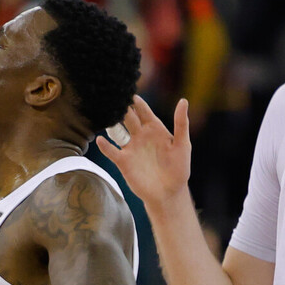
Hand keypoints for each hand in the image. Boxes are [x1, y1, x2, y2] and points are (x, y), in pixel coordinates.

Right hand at [96, 96, 191, 210]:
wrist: (169, 193)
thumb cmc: (179, 169)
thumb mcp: (183, 144)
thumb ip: (181, 123)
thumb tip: (183, 100)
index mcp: (154, 128)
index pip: (143, 110)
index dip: (136, 101)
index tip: (129, 91)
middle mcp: (140, 135)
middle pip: (128, 117)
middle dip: (121, 107)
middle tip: (113, 97)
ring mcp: (131, 148)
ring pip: (117, 131)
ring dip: (111, 123)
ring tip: (105, 114)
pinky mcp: (123, 161)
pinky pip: (112, 151)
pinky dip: (105, 146)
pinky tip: (101, 140)